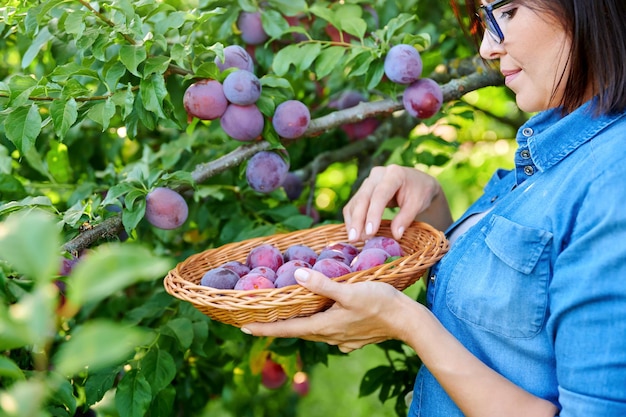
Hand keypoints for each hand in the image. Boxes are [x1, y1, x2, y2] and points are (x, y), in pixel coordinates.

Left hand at [241, 268, 409, 352]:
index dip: (265, 328)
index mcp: (325, 325)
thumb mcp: (350, 290)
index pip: (288, 329)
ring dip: (298, 325)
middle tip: (258, 320)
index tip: (244, 328)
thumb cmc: (380, 303)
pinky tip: (322, 316)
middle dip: (278, 327)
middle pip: (298, 331)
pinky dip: (318, 325)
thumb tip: (297, 277)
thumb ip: (323, 285)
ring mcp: (342, 339)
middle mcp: (330, 336)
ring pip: (313, 332)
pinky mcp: (353, 338)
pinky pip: (328, 332)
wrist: (407, 321)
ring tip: (285, 317)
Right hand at [343, 164, 450, 241]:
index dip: (373, 213)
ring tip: (354, 239)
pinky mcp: (363, 190)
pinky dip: (352, 219)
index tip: (370, 232)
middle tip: (354, 239)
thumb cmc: (420, 192)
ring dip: (353, 221)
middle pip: (364, 198)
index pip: (380, 194)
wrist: (417, 182)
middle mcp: (377, 175)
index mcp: (394, 174)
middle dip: (358, 220)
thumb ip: (406, 218)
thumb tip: (395, 235)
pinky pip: (353, 205)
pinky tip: (354, 232)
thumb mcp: (418, 203)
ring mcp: (368, 181)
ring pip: (356, 202)